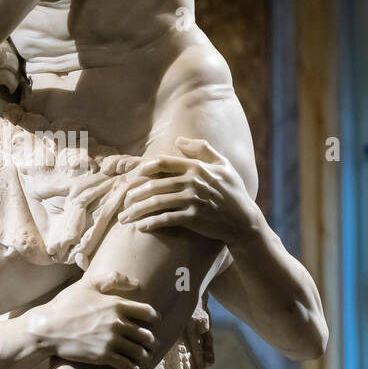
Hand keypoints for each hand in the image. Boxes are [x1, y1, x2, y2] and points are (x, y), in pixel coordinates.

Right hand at [28, 272, 158, 368]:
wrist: (47, 328)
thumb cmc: (65, 304)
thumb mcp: (87, 284)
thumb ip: (112, 278)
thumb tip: (136, 282)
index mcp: (116, 304)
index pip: (147, 312)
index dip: (154, 318)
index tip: (155, 322)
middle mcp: (117, 323)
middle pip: (146, 334)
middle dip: (151, 340)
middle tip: (151, 344)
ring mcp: (111, 341)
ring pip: (139, 351)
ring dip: (144, 355)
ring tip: (144, 357)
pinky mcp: (103, 356)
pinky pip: (127, 365)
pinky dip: (134, 368)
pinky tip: (134, 368)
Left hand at [118, 138, 258, 243]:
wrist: (244, 220)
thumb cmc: (232, 191)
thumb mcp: (223, 164)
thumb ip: (202, 149)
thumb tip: (179, 141)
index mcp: (197, 167)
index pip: (164, 163)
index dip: (144, 169)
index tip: (132, 177)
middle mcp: (193, 181)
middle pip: (155, 185)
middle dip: (135, 194)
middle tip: (123, 202)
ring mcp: (193, 200)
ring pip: (157, 203)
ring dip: (137, 210)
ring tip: (125, 217)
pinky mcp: (194, 218)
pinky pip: (167, 219)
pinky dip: (151, 223)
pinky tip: (141, 227)